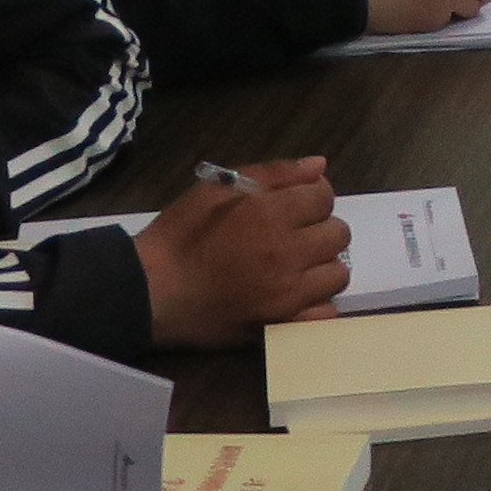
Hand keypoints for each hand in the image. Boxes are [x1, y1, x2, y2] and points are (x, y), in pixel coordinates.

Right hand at [134, 157, 350, 344]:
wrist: (152, 291)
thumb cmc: (181, 235)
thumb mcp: (216, 188)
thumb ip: (274, 173)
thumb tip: (318, 166)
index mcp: (270, 215)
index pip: (324, 196)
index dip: (311, 196)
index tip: (293, 205)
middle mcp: (287, 254)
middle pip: (338, 234)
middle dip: (320, 228)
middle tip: (294, 234)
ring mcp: (287, 295)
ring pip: (338, 274)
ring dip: (322, 265)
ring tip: (296, 265)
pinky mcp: (281, 325)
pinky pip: (325, 314)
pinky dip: (317, 302)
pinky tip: (297, 294)